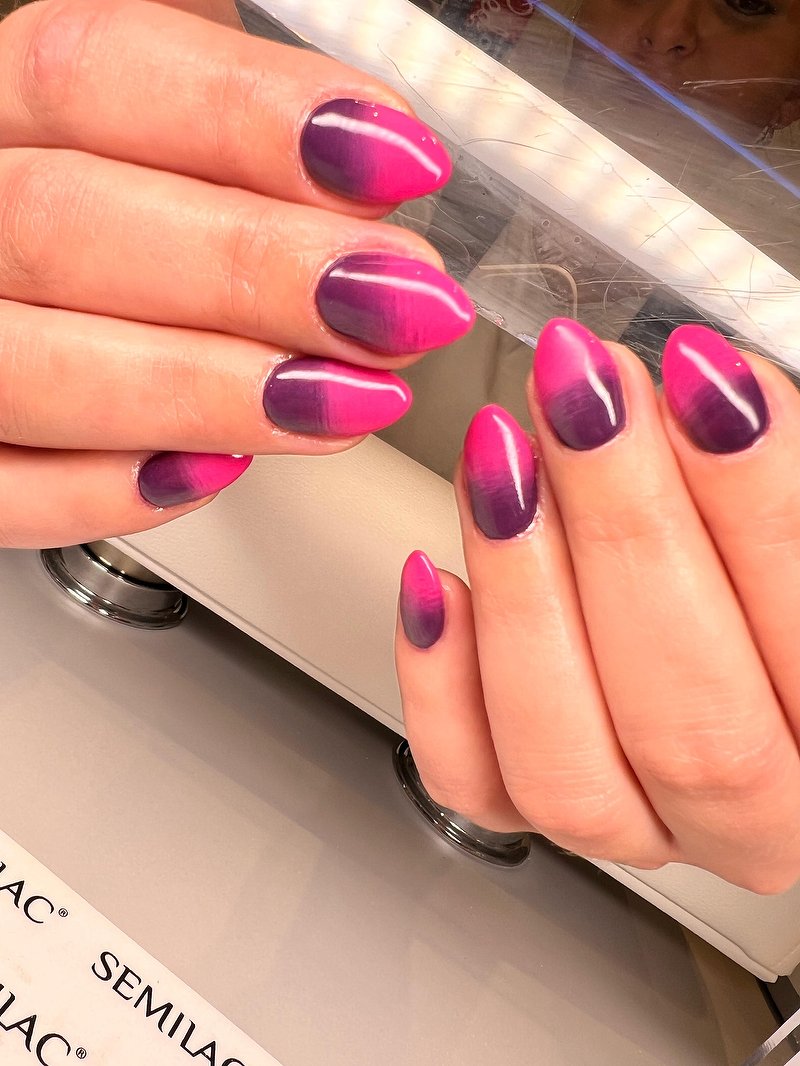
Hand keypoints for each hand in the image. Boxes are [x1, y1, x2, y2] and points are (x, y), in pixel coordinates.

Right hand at [0, 0, 471, 545]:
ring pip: (32, 370)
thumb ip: (247, 140)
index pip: (95, 71)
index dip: (256, 120)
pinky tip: (219, 473)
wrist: (35, 297)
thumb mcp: (176, 130)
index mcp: (8, 108)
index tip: (401, 163)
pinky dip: (106, 492)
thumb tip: (377, 182)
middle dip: (257, 271)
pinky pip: (1, 492)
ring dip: (210, 393)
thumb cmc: (126, 215)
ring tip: (350, 399)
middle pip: (65, 224)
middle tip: (400, 305)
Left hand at [396, 320, 799, 893]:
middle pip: (685, 723)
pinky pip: (474, 781)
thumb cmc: (765, 571)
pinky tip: (434, 579)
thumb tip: (708, 394)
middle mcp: (750, 815)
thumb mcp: (793, 509)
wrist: (714, 627)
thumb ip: (769, 485)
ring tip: (502, 459)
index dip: (753, 501)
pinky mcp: (534, 807)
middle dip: (622, 532)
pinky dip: (442, 683)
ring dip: (522, 595)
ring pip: (564, 767)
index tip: (697, 375)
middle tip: (583, 395)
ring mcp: (636, 825)